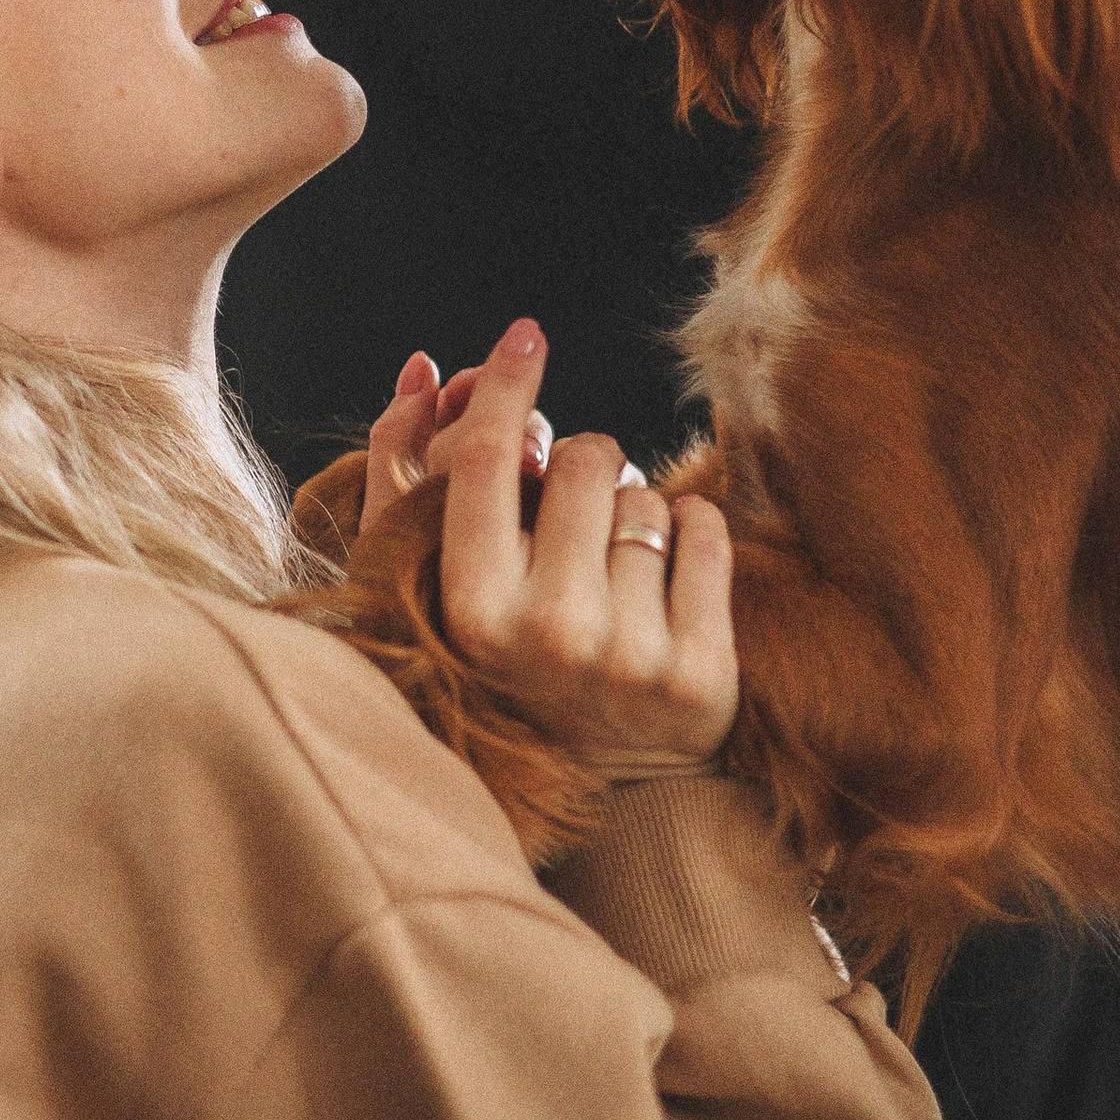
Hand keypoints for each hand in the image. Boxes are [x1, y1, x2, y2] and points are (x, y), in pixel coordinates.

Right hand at [363, 325, 736, 776]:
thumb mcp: (441, 579)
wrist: (600, 783)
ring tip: (614, 568)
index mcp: (470, 609)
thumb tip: (425, 367)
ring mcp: (629, 657)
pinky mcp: (701, 674)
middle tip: (575, 516)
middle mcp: (547, 633)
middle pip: (582, 459)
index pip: (488, 459)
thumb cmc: (508, 657)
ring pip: (646, 496)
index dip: (505, 385)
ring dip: (633, 511)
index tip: (524, 335)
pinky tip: (665, 575)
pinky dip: (692, 532)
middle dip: (583, 464)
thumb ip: (413, 472)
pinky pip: (706, 531)